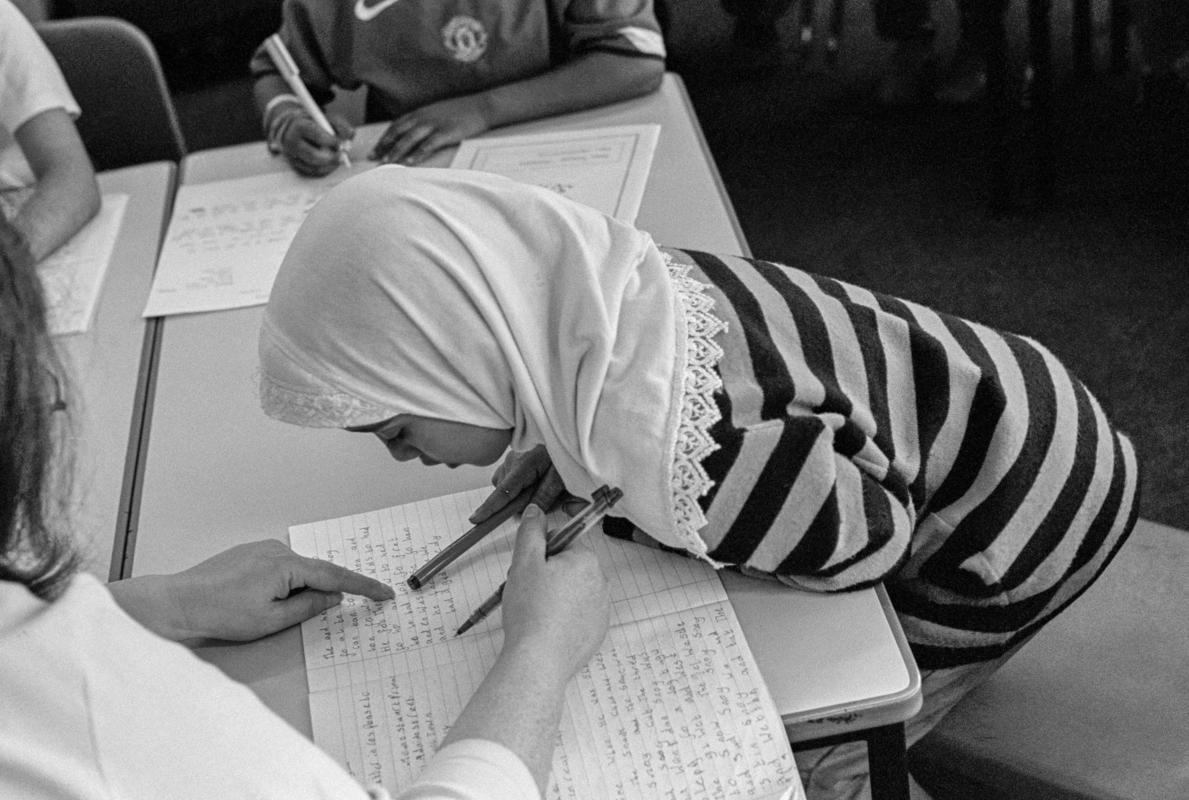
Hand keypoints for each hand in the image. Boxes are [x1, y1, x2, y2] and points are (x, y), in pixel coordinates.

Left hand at [112, 540, 393, 641]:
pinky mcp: (250, 553)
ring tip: (279, 612)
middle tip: (341, 607)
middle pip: (317, 571)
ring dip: (302, 589)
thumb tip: (333, 597)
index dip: (363, 586)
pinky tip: (272, 600)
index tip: (385, 593)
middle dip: (329, 590)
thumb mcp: (271, 620)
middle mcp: (277, 550)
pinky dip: (288, 583)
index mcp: (286, 565)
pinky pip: (281, 567)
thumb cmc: (220, 613)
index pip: (335, 576)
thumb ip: (308, 606)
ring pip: (297, 570)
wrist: (178, 602)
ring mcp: (262, 549)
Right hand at [279, 111, 354, 176]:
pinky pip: (313, 173)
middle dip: (332, 158)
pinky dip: (325, 170)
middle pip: (313, 156)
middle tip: (343, 157)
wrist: (290, 128)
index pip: (317, 136)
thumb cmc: (313, 122)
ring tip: (339, 159)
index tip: (342, 145)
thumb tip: (351, 135)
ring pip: (314, 167)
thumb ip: (339, 124)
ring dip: (330, 165)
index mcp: (299, 126)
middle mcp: (292, 142)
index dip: (332, 142)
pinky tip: (332, 164)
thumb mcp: (325, 117)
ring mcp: (291, 156)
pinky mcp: (295, 166)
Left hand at [369, 94, 489, 164]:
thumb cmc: (460, 111)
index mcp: (420, 112)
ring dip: (396, 151)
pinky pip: (428, 144)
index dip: (383, 138)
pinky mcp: (446, 132)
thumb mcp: (437, 113)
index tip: (374, 150)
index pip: (396, 126)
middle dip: (384, 146)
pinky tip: (410, 162)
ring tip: (387, 163)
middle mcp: (423, 117)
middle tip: (373, 159)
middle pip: (398, 132)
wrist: (481, 106)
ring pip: (410, 138)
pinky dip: (418, 154)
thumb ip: (423, 122)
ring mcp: (434, 124)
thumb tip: (412, 135)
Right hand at [470, 445, 564, 523]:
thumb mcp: (561, 477)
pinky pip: (510, 474)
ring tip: (543, 483)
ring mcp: (512, 455)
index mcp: (523, 465)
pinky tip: (537, 477)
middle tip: (544, 496)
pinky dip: (520, 481)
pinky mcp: (516, 454)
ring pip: (506, 483)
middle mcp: (512, 459)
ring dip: (519, 490)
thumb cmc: (566, 450)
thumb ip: (545, 495)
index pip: (503, 492)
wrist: (565, 429)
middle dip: (517, 500)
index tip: (476, 519)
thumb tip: (527, 512)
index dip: (489, 508)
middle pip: (503, 490)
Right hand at [500, 505, 609, 679]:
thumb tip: (537, 511)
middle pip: (569, 567)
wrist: (539, 660)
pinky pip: (579, 615)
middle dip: (548, 575)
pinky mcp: (597, 632)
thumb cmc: (531, 610)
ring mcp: (602, 610)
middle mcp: (601, 582)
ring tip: (536, 613)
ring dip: (556, 596)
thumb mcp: (524, 563)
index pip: (563, 543)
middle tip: (529, 593)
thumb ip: (531, 532)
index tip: (529, 570)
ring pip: (573, 592)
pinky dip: (565, 618)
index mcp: (587, 560)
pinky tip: (548, 628)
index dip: (541, 554)